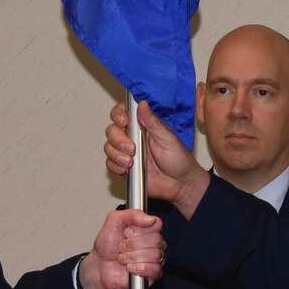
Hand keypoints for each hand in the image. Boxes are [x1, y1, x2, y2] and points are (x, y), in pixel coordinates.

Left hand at [79, 207, 164, 288]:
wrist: (99, 266)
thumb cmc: (107, 245)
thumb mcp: (113, 221)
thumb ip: (132, 214)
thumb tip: (150, 219)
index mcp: (147, 229)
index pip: (157, 224)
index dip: (139, 229)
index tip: (127, 232)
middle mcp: (153, 243)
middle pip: (156, 239)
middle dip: (132, 244)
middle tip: (122, 246)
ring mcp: (154, 258)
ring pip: (154, 255)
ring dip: (132, 257)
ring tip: (123, 258)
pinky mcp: (152, 273)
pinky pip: (154, 269)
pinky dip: (138, 268)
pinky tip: (130, 267)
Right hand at [106, 102, 211, 217]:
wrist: (179, 184)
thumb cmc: (178, 160)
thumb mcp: (168, 138)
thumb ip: (152, 121)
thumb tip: (142, 104)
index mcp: (143, 126)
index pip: (123, 112)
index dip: (118, 115)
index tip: (123, 121)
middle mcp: (132, 137)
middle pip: (111, 130)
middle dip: (118, 139)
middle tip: (132, 148)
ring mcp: (126, 152)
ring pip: (108, 147)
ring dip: (117, 154)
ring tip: (132, 162)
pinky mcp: (123, 166)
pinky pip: (110, 163)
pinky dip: (116, 166)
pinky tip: (127, 169)